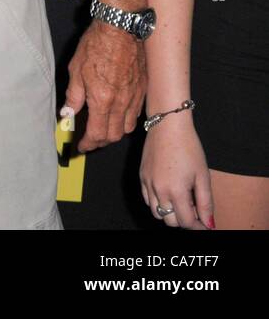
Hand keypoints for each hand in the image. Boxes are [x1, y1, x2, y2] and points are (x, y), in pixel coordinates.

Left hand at [60, 19, 146, 151]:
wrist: (120, 27)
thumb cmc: (96, 45)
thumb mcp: (76, 69)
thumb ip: (73, 96)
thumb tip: (67, 114)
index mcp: (102, 99)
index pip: (97, 133)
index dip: (88, 144)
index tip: (81, 146)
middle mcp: (121, 102)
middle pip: (113, 135)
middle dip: (100, 142)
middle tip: (89, 139)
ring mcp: (135, 97)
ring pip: (127, 127)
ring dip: (114, 133)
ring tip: (102, 128)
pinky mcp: (143, 89)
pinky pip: (136, 114)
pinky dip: (126, 120)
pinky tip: (117, 114)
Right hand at [140, 113, 213, 228]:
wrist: (167, 125)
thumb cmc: (188, 147)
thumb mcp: (203, 176)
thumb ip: (205, 203)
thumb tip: (209, 224)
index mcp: (176, 191)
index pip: (186, 222)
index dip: (199, 226)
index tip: (206, 223)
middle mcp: (159, 190)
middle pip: (170, 221)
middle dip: (184, 220)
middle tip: (195, 209)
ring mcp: (147, 183)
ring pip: (156, 213)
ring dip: (169, 213)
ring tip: (181, 201)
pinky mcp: (141, 176)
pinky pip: (147, 199)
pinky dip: (158, 203)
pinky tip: (169, 193)